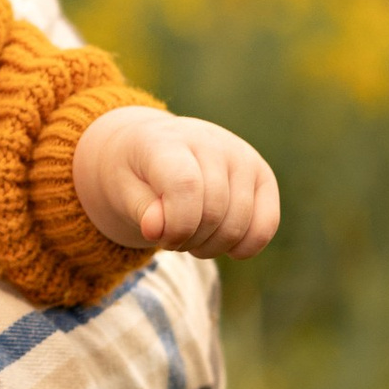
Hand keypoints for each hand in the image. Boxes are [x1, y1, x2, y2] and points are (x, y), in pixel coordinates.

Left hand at [72, 106, 280, 258]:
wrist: (153, 149)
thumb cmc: (134, 175)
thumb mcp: (122, 190)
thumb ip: (140, 210)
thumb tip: (157, 228)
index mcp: (170, 141)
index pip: (186, 186)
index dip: (175, 225)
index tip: (157, 237)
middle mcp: (212, 141)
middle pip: (213, 213)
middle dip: (187, 240)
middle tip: (168, 237)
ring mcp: (242, 157)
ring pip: (237, 225)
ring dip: (209, 247)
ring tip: (189, 236)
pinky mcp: (262, 175)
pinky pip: (266, 226)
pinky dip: (243, 247)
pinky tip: (221, 243)